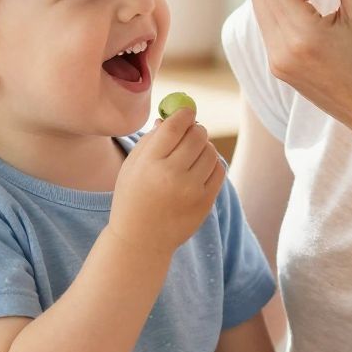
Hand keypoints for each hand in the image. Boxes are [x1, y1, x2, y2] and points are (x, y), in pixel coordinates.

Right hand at [109, 108, 223, 259]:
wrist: (141, 240)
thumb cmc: (132, 198)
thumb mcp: (132, 167)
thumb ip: (151, 140)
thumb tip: (172, 117)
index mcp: (150, 164)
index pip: (174, 127)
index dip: (184, 114)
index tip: (186, 111)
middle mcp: (172, 176)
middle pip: (197, 136)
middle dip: (195, 129)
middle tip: (190, 132)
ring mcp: (191, 191)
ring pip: (210, 151)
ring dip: (204, 146)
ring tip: (192, 154)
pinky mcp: (205, 202)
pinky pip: (219, 170)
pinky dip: (212, 163)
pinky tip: (200, 168)